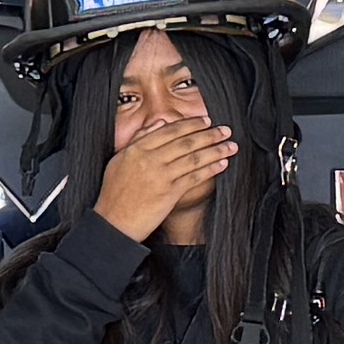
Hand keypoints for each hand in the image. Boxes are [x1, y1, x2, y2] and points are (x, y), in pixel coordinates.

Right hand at [92, 98, 232, 243]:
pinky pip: (194, 177)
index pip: (169, 130)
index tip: (206, 120)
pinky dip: (210, 169)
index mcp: (136, 149)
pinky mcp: (169, 193)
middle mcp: (149, 159)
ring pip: (193, 158)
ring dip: (216, 150)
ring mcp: (160, 176)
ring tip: (230, 145)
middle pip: (185, 142)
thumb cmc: (114, 193)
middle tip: (225, 130)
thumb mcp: (120, 160)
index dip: (191, 124)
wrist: (113, 223)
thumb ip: (139, 138)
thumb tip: (160, 122)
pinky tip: (222, 164)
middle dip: (209, 134)